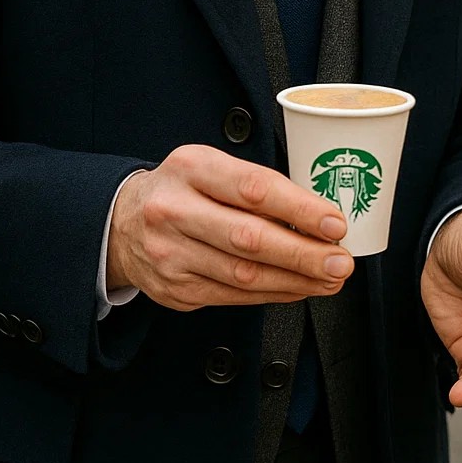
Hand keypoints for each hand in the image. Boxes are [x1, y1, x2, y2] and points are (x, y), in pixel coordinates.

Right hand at [107, 145, 350, 309]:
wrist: (121, 223)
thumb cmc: (181, 189)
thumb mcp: (211, 167)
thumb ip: (257, 185)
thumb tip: (319, 214)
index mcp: (191, 168)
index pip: (253, 189)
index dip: (299, 209)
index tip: (334, 223)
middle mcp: (174, 210)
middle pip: (249, 240)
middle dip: (304, 254)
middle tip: (340, 261)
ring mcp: (171, 254)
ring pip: (244, 275)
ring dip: (296, 280)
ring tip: (329, 278)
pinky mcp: (175, 289)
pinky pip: (234, 296)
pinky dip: (273, 294)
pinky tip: (298, 288)